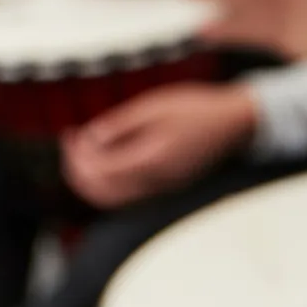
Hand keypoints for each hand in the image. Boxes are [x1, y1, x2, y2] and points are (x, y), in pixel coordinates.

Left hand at [61, 83, 258, 208]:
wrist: (235, 123)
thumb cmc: (195, 108)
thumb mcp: (153, 106)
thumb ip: (120, 125)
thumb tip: (89, 138)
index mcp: (152, 159)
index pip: (100, 170)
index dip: (77, 155)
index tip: (71, 133)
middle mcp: (157, 182)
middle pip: (102, 192)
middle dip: (77, 170)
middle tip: (70, 143)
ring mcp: (163, 188)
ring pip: (114, 200)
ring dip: (90, 180)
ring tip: (81, 152)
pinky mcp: (167, 187)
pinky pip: (128, 196)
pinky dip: (108, 183)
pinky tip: (104, 159)